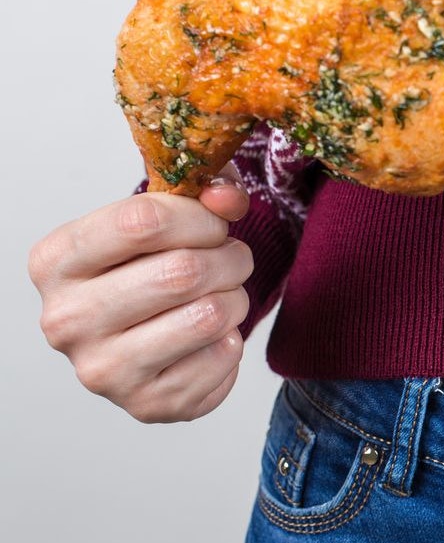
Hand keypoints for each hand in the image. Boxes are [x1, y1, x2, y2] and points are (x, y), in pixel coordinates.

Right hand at [30, 165, 253, 421]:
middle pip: (182, 272)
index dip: (199, 217)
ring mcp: (102, 370)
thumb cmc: (152, 264)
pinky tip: (210, 337)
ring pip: (208, 316)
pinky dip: (233, 341)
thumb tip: (227, 198)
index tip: (213, 222)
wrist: (147, 333)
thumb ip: (205, 189)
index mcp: (56, 260)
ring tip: (223, 294)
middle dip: (229, 258)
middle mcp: (65, 320)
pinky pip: (222, 358)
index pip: (142, 221)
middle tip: (232, 258)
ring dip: (236, 298)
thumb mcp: (169, 212)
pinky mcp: (146, 405)